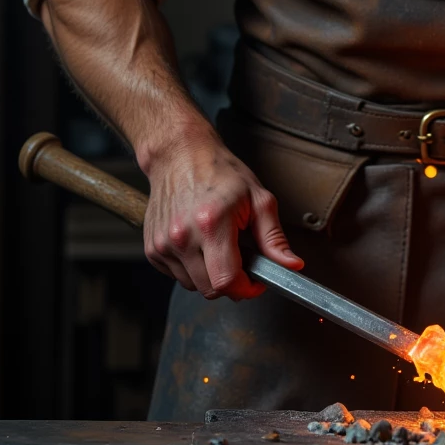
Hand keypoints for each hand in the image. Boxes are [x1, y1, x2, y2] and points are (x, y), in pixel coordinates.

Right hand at [142, 122, 303, 299]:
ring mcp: (163, 244)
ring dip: (210, 275)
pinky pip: (177, 276)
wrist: (179, 155)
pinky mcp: (152, 249)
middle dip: (231, 282)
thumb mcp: (258, 199)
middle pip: (210, 289)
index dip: (247, 289)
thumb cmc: (220, 172)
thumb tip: (292, 266)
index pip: (227, 282)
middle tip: (240, 257)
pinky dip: (191, 268)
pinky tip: (199, 244)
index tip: (256, 282)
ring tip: (218, 245)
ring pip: (193, 286)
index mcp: (211, 224)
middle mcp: (182, 237)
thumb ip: (274, 238)